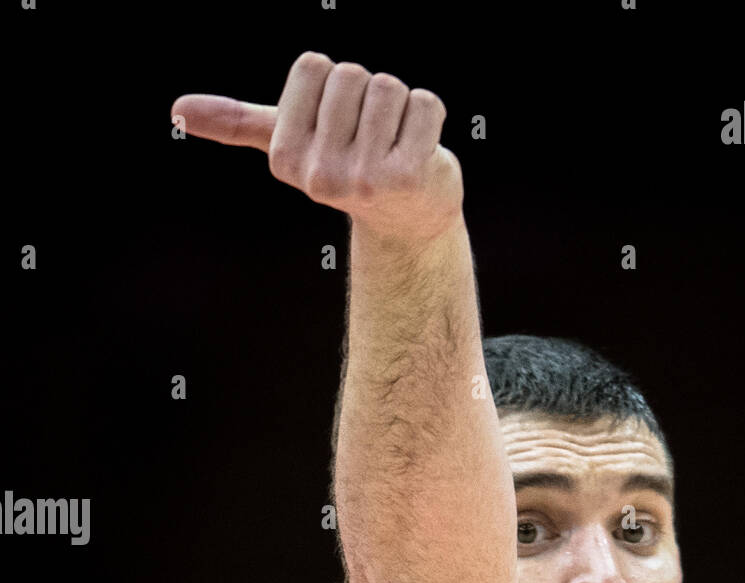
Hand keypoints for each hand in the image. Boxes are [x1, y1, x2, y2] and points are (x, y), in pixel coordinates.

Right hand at [171, 53, 462, 242]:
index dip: (333, 85)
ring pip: (389, 87)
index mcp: (287, 156)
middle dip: (368, 95)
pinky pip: (426, 105)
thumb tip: (177, 110)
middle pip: (350, 74)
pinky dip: (431, 118)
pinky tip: (422, 152)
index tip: (340, 125)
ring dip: (401, 107)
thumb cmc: (350, 169)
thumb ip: (238, 124)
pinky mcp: (409, 176)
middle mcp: (321, 174)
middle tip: (373, 138)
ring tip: (396, 144)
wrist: (408, 220)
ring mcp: (364, 178)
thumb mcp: (290, 144)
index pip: (313, 66)